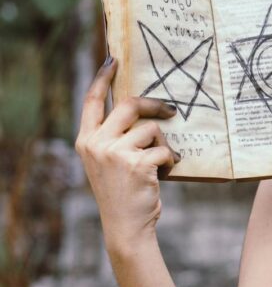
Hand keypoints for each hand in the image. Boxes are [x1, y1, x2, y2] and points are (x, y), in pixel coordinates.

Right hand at [75, 58, 180, 252]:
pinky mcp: (137, 163)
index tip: (113, 60)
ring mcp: (115, 153)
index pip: (92, 101)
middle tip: (170, 109)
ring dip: (163, 144)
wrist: (125, 226)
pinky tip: (165, 173)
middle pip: (129, 105)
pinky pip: (164, 149)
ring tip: (161, 163)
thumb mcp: (108, 162)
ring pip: (152, 129)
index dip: (103, 78)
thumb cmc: (123, 193)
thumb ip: (116, 137)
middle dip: (153, 104)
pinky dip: (170, 160)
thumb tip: (140, 109)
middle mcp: (97, 143)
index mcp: (86, 141)